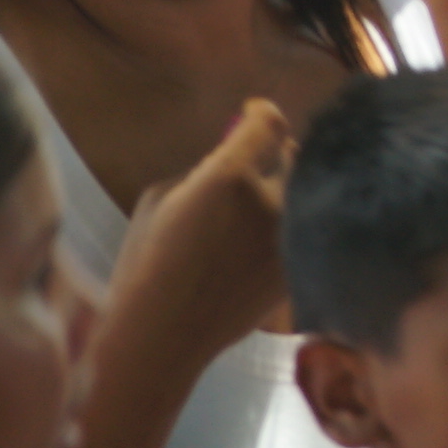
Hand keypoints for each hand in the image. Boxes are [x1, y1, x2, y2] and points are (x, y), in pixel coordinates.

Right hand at [107, 101, 299, 370]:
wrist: (162, 335)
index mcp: (230, 176)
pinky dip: (284, 227)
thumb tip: (236, 159)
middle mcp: (269, 203)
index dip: (260, 113)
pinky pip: (299, 231)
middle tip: (252, 161)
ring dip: (281, 192)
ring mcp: (288, 240)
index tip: (251, 112)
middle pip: (292, 155)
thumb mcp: (162, 198)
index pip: (270, 124)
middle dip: (273, 153)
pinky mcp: (295, 270)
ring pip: (300, 195)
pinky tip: (254, 242)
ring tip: (250, 207)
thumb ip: (207, 171)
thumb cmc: (147, 263)